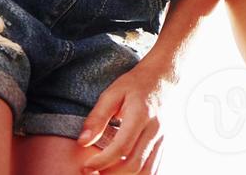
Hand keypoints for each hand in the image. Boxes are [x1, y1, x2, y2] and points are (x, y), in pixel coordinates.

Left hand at [77, 57, 170, 173]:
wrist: (161, 80)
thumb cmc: (133, 86)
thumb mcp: (111, 94)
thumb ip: (97, 118)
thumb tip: (83, 142)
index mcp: (141, 114)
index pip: (122, 147)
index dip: (102, 161)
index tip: (85, 167)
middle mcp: (155, 129)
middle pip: (134, 164)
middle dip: (110, 174)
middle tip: (91, 172)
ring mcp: (161, 139)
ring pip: (145, 171)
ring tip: (105, 173)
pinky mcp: (162, 145)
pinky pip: (152, 169)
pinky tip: (121, 173)